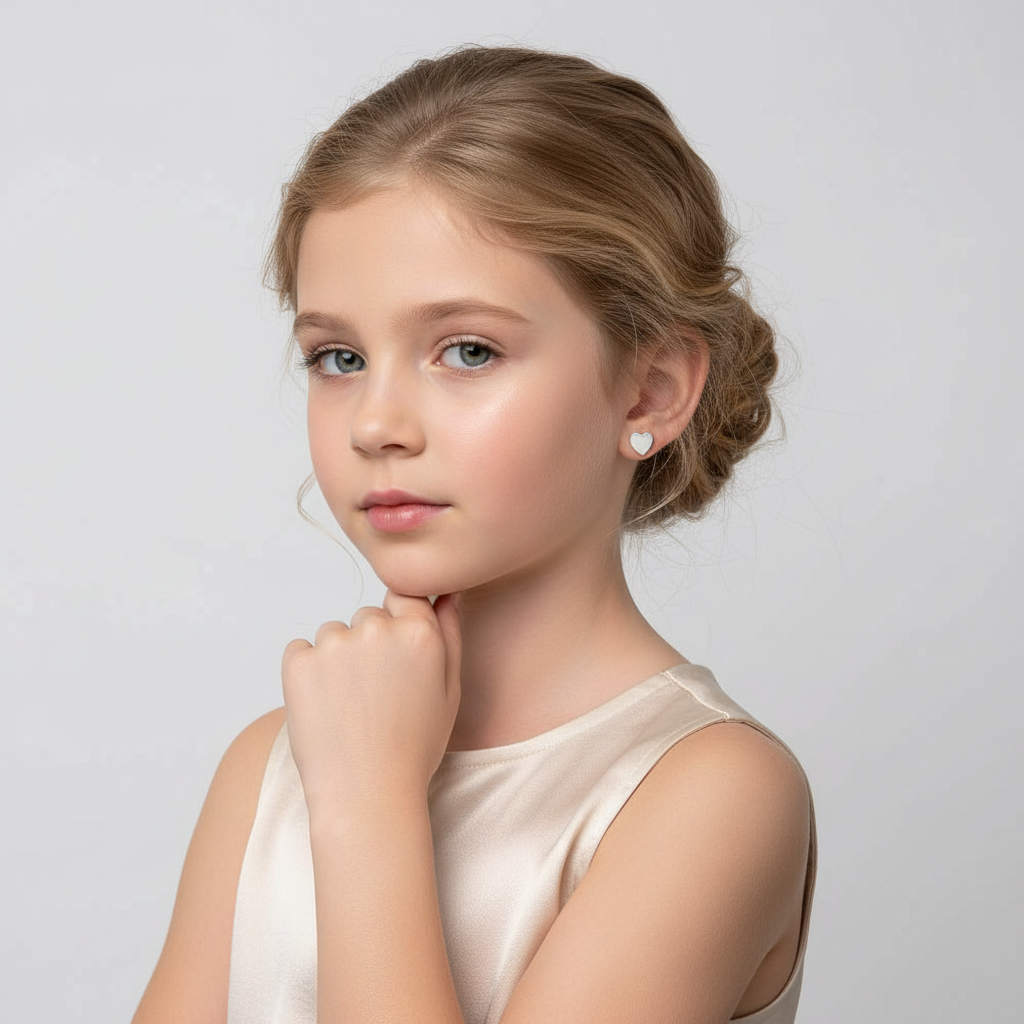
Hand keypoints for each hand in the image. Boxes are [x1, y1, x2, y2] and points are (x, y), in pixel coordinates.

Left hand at [281, 590, 461, 814]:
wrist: (366, 795)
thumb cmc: (413, 748)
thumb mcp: (449, 691)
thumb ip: (449, 634)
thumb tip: (446, 594)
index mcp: (419, 632)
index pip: (403, 596)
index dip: (399, 627)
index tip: (395, 661)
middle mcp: (377, 629)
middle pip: (367, 616)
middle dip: (369, 645)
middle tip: (374, 695)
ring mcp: (334, 643)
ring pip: (333, 634)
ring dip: (337, 659)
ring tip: (349, 707)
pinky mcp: (299, 661)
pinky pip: (301, 651)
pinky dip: (307, 673)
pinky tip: (325, 708)